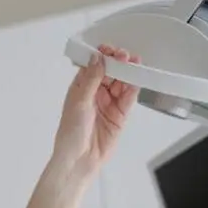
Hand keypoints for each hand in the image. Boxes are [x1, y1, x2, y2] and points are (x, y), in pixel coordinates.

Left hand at [52, 44, 140, 177]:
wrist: (79, 159)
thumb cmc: (71, 133)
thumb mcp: (79, 102)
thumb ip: (91, 80)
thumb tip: (98, 59)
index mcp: (80, 88)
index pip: (93, 66)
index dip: (102, 57)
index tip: (109, 49)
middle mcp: (95, 94)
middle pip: (110, 73)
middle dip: (117, 63)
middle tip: (124, 55)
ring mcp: (108, 104)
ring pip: (121, 83)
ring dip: (127, 73)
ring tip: (134, 63)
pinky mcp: (120, 115)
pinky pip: (129, 98)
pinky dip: (133, 88)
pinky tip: (136, 79)